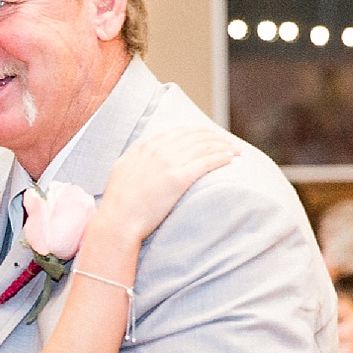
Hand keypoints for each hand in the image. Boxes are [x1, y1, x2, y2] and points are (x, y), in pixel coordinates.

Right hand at [100, 126, 238, 242]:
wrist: (118, 220)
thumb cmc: (118, 202)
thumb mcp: (122, 169)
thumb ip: (136, 156)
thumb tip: (146, 151)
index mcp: (144, 146)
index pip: (178, 132)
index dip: (197, 132)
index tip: (208, 136)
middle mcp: (158, 150)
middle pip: (193, 136)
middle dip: (213, 136)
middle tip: (226, 141)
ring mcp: (169, 162)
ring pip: (203, 146)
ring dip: (222, 145)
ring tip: (234, 150)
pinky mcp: (179, 178)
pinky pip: (206, 162)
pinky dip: (221, 157)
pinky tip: (230, 158)